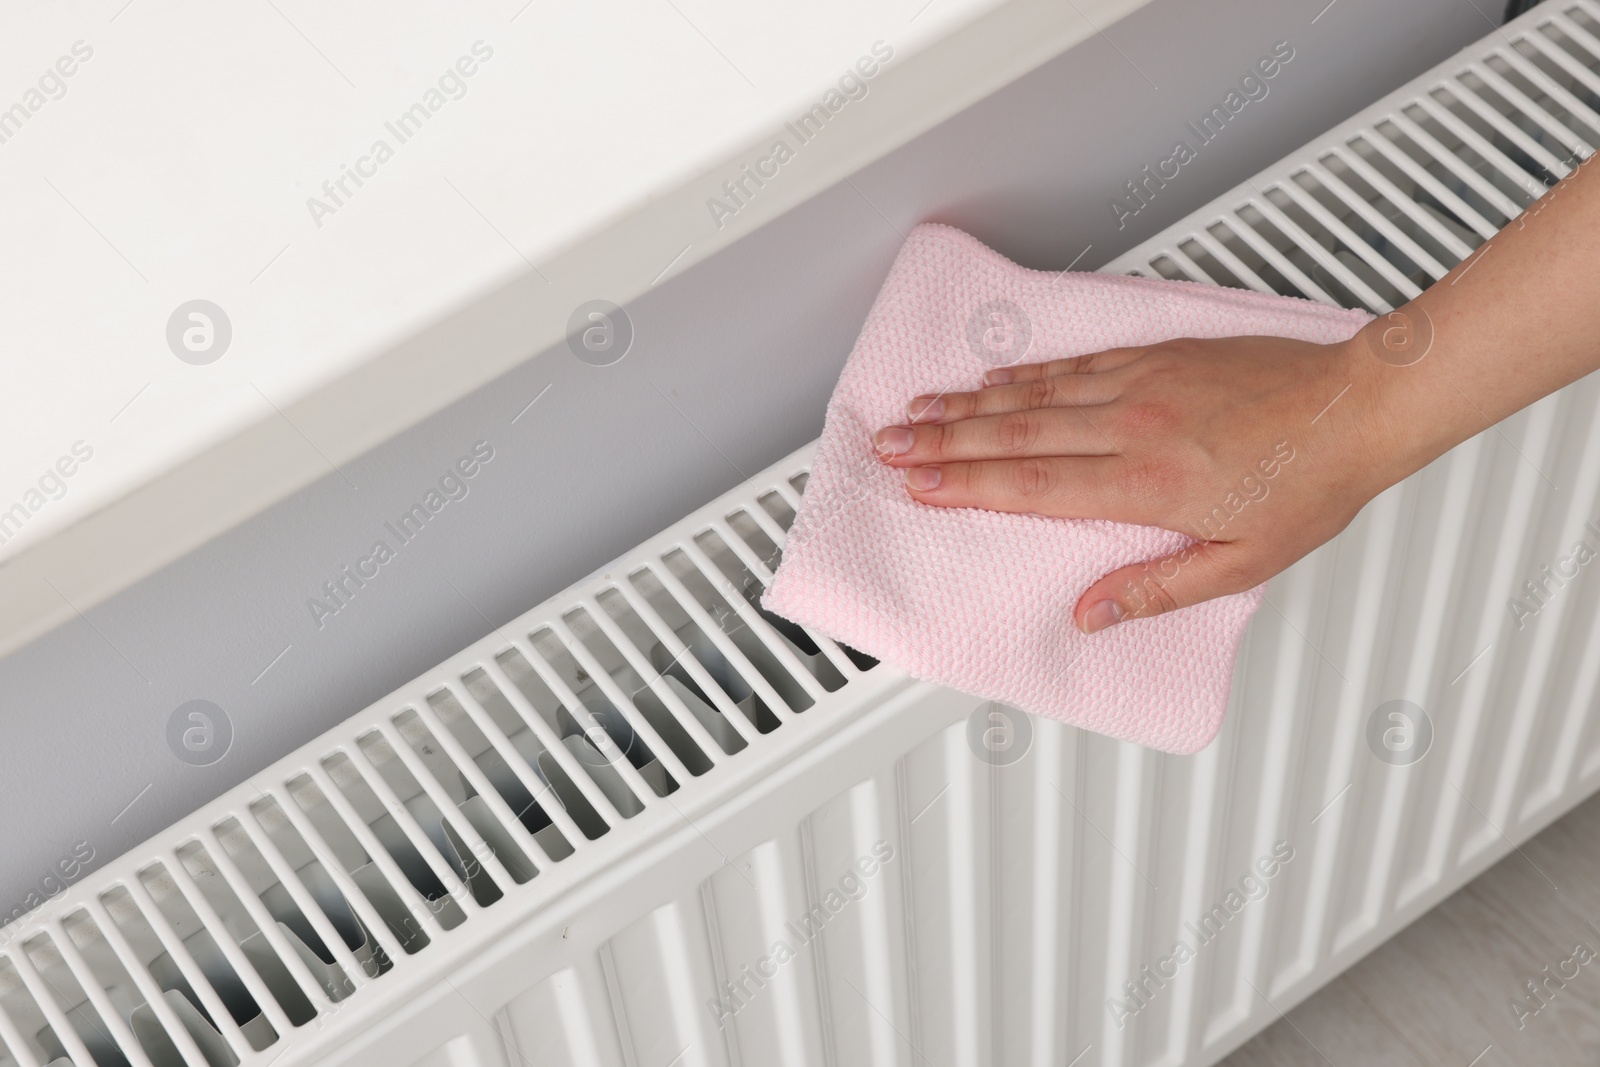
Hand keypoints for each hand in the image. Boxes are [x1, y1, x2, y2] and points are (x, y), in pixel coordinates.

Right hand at [872, 335, 1397, 632]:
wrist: (1358, 404)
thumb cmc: (1309, 486)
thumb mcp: (1242, 564)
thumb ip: (1156, 590)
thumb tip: (1089, 615)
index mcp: (1147, 486)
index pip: (1032, 485)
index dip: (967, 486)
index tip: (918, 486)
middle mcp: (1132, 428)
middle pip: (1014, 434)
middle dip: (942, 441)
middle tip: (888, 443)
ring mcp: (1140, 385)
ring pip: (1034, 395)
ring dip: (969, 404)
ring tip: (918, 408)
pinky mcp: (1156, 358)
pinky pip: (1074, 366)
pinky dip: (1026, 374)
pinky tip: (992, 379)